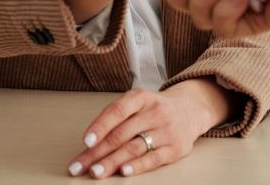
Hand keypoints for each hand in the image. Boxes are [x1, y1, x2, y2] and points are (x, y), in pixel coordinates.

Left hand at [66, 81, 232, 177]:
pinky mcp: (176, 148)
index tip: (85, 141)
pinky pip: (154, 158)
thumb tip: (90, 143)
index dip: (100, 126)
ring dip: (112, 162)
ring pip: (134, 147)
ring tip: (96, 172)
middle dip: (97, 152)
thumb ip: (117, 117)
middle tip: (80, 166)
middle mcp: (153, 112)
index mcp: (141, 97)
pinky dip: (137, 166)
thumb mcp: (137, 103)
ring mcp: (165, 130)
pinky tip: (124, 172)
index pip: (117, 110)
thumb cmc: (154, 109)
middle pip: (121, 134)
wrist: (190, 109)